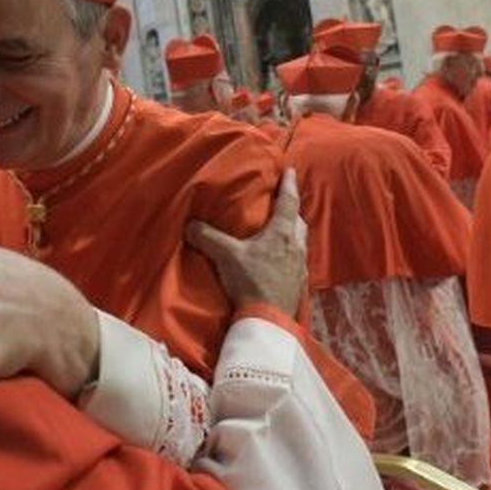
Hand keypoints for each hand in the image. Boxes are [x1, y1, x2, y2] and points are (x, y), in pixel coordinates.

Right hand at [185, 169, 306, 314]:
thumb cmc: (251, 281)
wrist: (268, 318)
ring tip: (281, 231)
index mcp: (281, 232)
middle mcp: (296, 245)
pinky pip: (298, 260)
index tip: (291, 170)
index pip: (288, 201)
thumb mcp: (226, 256)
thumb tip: (190, 225)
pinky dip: (290, 253)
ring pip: (300, 241)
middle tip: (283, 203)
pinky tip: (281, 260)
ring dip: (292, 232)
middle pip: (298, 220)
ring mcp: (300, 265)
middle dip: (292, 209)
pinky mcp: (299, 283)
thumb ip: (208, 237)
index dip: (289, 184)